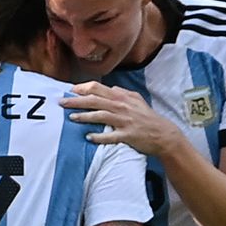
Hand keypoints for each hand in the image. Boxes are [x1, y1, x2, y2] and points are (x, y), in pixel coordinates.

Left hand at [60, 82, 183, 155]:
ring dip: (84, 116)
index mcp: (122, 97)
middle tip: (61, 102)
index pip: (98, 88)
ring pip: (100, 116)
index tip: (70, 91)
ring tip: (71, 118)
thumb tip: (109, 88)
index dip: (82, 88)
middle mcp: (121, 107)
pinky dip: (99, 136)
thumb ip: (122, 93)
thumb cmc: (147, 117)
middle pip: (95, 100)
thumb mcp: (136, 100)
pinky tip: (88, 137)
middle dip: (76, 101)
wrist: (163, 134)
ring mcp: (124, 121)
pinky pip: (110, 136)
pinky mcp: (127, 135)